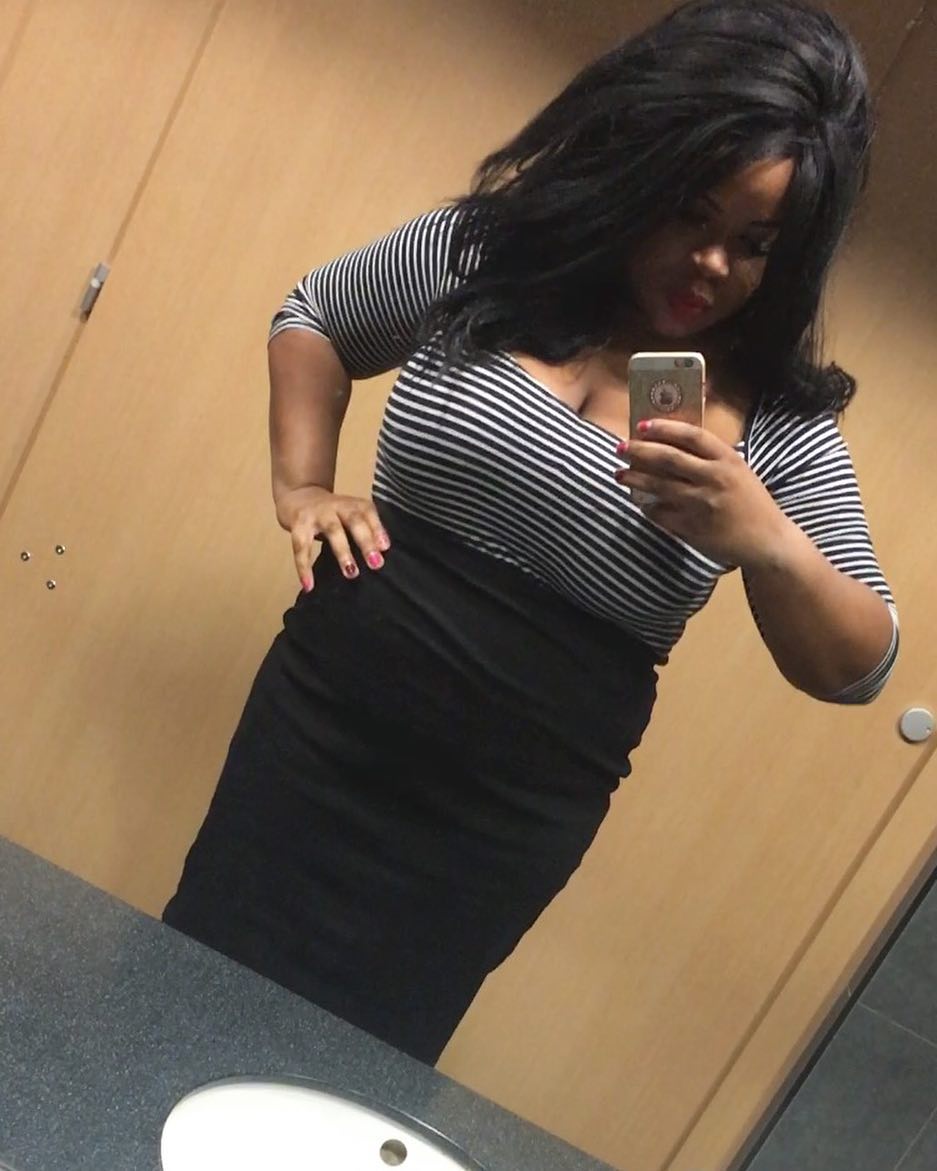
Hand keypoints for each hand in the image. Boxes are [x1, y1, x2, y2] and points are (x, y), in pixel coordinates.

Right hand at [275, 485, 390, 590]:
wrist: (296, 495)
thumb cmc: (331, 513)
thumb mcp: (349, 516)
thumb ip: (366, 530)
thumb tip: (382, 552)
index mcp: (352, 504)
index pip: (368, 512)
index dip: (377, 528)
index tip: (385, 547)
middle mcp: (337, 506)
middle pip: (354, 520)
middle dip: (366, 541)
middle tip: (375, 564)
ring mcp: (317, 514)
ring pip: (332, 530)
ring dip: (343, 552)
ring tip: (351, 573)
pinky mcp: (298, 524)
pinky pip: (301, 547)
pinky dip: (304, 567)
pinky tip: (309, 585)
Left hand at [614, 419, 792, 568]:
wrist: (767, 541)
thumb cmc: (751, 503)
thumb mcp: (738, 472)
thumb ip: (710, 459)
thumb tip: (671, 444)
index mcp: (727, 460)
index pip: (691, 435)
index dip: (664, 428)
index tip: (642, 425)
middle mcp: (714, 478)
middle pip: (668, 459)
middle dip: (639, 451)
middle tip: (620, 447)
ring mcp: (702, 504)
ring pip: (658, 486)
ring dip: (635, 478)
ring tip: (619, 474)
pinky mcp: (692, 527)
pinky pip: (661, 514)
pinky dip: (648, 508)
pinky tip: (642, 504)